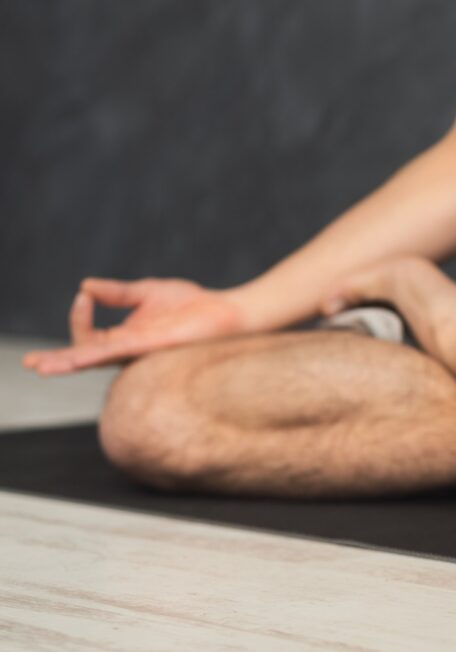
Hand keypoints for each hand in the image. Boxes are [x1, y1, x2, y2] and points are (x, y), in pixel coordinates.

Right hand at [23, 278, 246, 375]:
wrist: (227, 312)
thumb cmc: (194, 305)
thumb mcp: (146, 292)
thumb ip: (117, 292)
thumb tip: (84, 285)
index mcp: (126, 338)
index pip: (89, 336)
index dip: (79, 316)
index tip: (84, 295)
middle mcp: (129, 350)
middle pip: (85, 358)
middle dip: (58, 361)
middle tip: (31, 364)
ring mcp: (139, 351)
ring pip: (96, 360)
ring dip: (68, 362)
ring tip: (42, 366)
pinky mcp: (150, 347)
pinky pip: (116, 352)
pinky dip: (94, 353)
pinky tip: (77, 357)